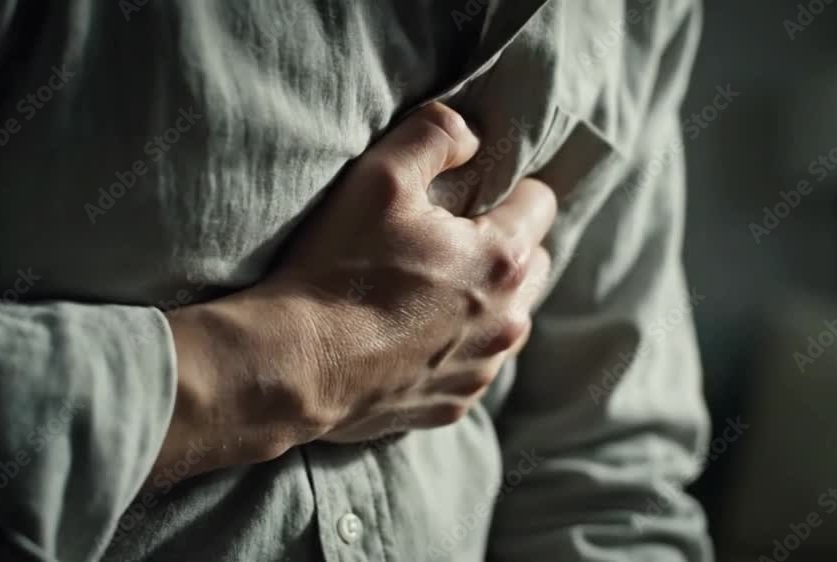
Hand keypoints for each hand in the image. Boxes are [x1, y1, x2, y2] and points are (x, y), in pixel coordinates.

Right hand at [157, 103, 555, 478]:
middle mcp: (508, 319)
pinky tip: (411, 337)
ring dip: (486, 301)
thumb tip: (470, 135)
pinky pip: (474, 365)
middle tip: (455, 239)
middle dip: (508, 246)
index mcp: (501, 257)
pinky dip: (456, 347)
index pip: (541, 203)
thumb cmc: (338, 269)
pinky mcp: (455, 404)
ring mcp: (482, 367)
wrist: (296, 365)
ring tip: (431, 292)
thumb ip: (434, 136)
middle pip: (535, 265)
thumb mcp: (379, 177)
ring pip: (509, 320)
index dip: (512, 187)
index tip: (480, 189)